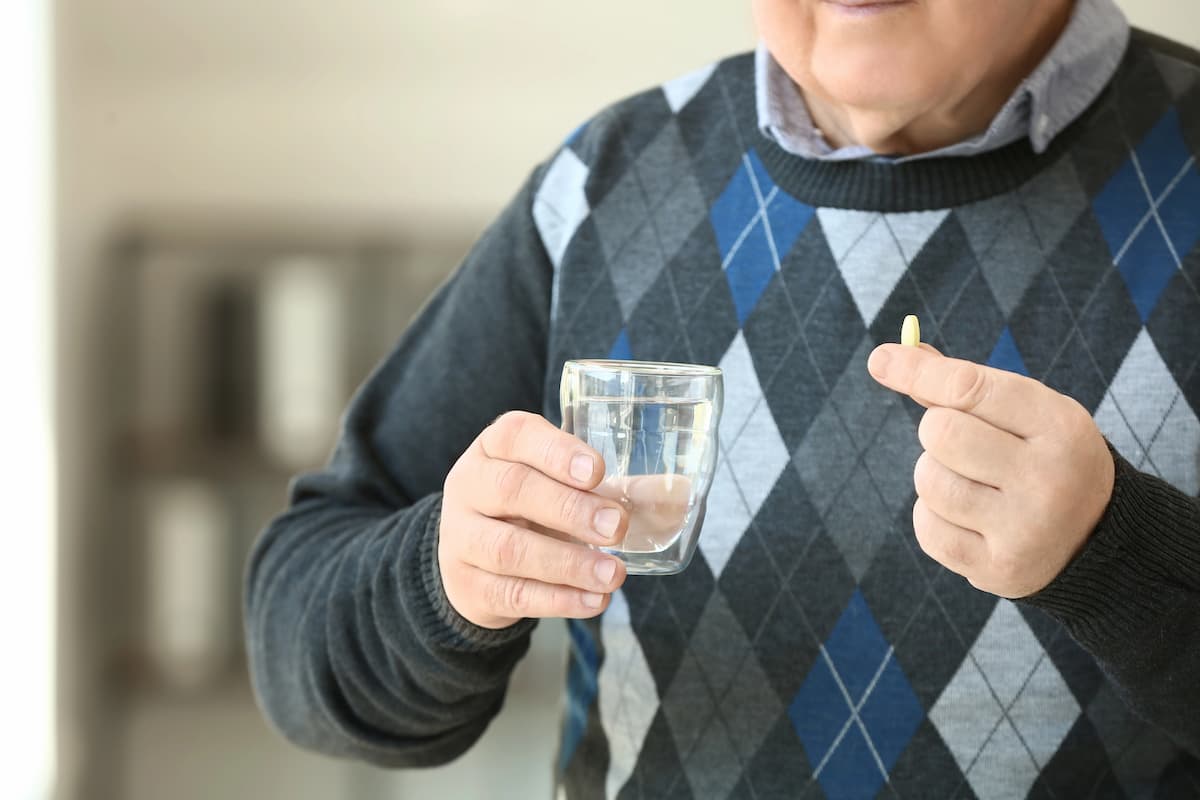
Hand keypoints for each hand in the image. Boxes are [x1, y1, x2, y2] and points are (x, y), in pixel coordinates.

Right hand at [439, 411, 627, 628]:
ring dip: (568, 563)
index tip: (598, 471)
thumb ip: (618, 489)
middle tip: (615, 526)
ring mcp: (461, 537)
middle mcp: (470, 485)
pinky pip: (512, 594)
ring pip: (509, 549)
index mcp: (495, 448)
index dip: (557, 451)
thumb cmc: (530, 508)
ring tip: (614, 573)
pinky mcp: (468, 586)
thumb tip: (680, 493)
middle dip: (568, 509)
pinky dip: (558, 600)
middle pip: (511, 489)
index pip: (516, 436)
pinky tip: (593, 600)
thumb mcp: (562, 487)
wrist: (473, 559)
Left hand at [867, 344, 1115, 597]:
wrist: (1096, 538)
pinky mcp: (998, 569)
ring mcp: (1024, 529)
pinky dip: (933, 515)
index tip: (881, 360)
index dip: (918, 372)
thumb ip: (964, 384)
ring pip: (929, 480)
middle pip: (940, 433)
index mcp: (1060, 427)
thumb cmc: (1043, 456)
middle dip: (937, 431)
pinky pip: (927, 527)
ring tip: (972, 481)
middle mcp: (1047, 479)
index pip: (969, 388)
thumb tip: (892, 356)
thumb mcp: (1027, 412)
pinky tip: (968, 516)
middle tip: (964, 443)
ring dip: (934, 474)